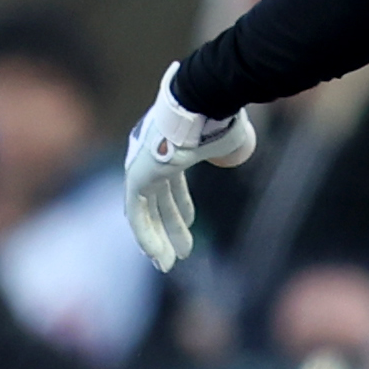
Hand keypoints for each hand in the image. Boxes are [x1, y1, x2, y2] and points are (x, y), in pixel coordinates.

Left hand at [124, 63, 255, 271]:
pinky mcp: (135, 176)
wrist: (200, 104)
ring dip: (157, 240)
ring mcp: (141, 166)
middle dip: (171, 228)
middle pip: (160, 201)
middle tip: (181, 253)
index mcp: (172, 148)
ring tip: (167, 265)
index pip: (172, 183)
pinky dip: (146, 235)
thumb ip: (229, 149)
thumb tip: (233, 156)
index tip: (191, 224)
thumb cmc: (217, 119)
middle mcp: (153, 157)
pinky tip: (156, 256)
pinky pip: (137, 214)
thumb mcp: (228, 139)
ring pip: (146, 212)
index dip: (181, 206)